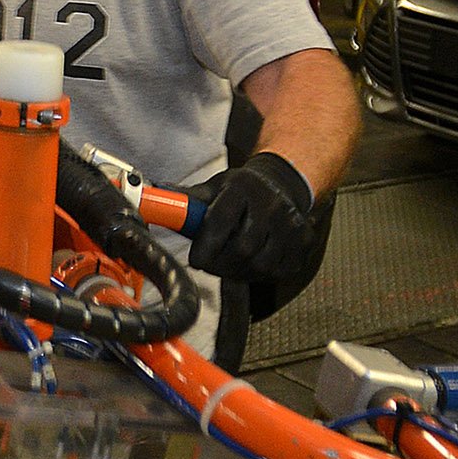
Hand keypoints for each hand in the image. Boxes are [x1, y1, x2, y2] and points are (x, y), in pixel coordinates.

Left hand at [184, 151, 315, 285]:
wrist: (282, 184)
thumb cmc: (241, 191)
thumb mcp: (215, 187)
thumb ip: (187, 200)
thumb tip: (153, 198)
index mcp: (243, 188)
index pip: (221, 222)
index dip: (205, 247)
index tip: (196, 259)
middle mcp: (271, 204)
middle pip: (242, 250)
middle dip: (220, 264)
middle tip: (211, 264)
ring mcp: (291, 223)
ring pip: (260, 265)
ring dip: (240, 272)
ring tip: (231, 262)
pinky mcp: (304, 241)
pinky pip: (278, 271)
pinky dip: (261, 274)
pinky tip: (253, 262)